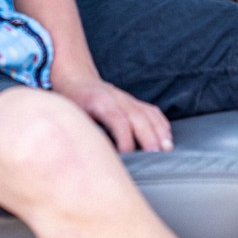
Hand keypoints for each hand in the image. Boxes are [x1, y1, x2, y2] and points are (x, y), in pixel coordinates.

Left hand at [52, 70, 173, 153]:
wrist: (78, 80)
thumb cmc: (72, 102)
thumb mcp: (71, 115)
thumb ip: (81, 131)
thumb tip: (89, 155)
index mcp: (99, 102)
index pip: (118, 120)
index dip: (125, 139)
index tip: (128, 157)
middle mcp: (117, 98)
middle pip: (138, 118)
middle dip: (149, 138)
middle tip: (156, 156)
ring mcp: (128, 99)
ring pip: (148, 114)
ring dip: (160, 132)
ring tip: (167, 149)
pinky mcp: (134, 101)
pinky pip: (152, 112)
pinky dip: (161, 125)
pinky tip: (166, 138)